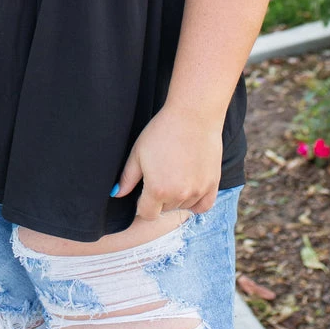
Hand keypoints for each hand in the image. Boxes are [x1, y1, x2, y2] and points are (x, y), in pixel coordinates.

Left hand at [111, 104, 222, 219]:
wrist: (193, 115)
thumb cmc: (162, 131)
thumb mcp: (138, 152)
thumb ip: (127, 178)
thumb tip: (117, 194)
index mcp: (157, 190)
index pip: (146, 213)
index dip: (142, 203)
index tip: (143, 192)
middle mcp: (178, 195)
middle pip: (164, 210)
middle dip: (159, 198)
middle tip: (160, 175)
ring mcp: (197, 191)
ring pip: (183, 207)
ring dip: (177, 198)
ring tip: (175, 173)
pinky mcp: (212, 184)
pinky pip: (203, 206)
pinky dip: (196, 202)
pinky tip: (189, 188)